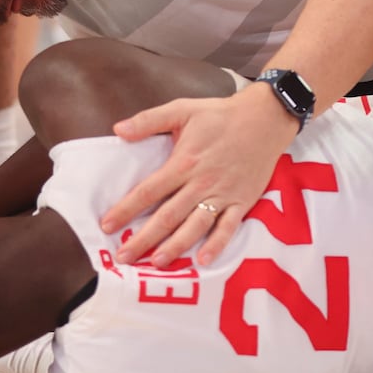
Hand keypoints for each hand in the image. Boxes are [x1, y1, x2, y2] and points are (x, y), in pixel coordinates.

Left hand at [102, 86, 298, 267]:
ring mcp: (222, 195)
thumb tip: (118, 129)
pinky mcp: (242, 202)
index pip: (148, 191)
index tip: (108, 225)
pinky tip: (203, 260)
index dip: (126, 209)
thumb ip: (149, 120)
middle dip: (143, 238)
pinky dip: (217, 245)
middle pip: (167, 216)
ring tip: (156, 263)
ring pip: (194, 226)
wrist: (265, 118)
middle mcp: (201, 183)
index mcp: (183, 162)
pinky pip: (228, 228)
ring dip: (175, 247)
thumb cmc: (220, 115)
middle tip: (124, 257)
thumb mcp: (182, 109)